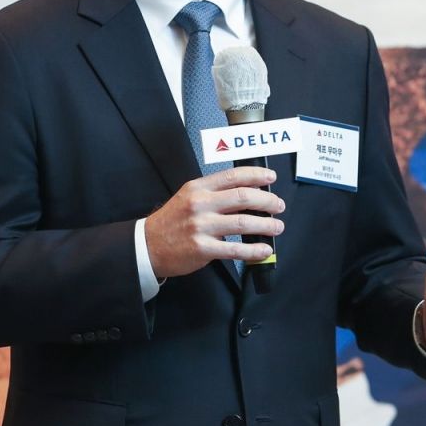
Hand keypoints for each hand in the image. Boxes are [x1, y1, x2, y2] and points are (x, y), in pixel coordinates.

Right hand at [146, 166, 284, 278]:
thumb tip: (247, 193)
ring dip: (266, 225)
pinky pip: (235, 249)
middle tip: (278, 205)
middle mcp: (201, 204)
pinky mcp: (202, 248)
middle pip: (243, 196)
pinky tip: (264, 249)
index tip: (271, 177)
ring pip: (243, 222)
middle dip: (267, 200)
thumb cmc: (171, 221)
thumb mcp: (189, 196)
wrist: (148, 245)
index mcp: (199, 187)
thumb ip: (214, 193)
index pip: (233, 176)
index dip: (257, 175)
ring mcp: (201, 226)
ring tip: (277, 226)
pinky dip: (254, 250)